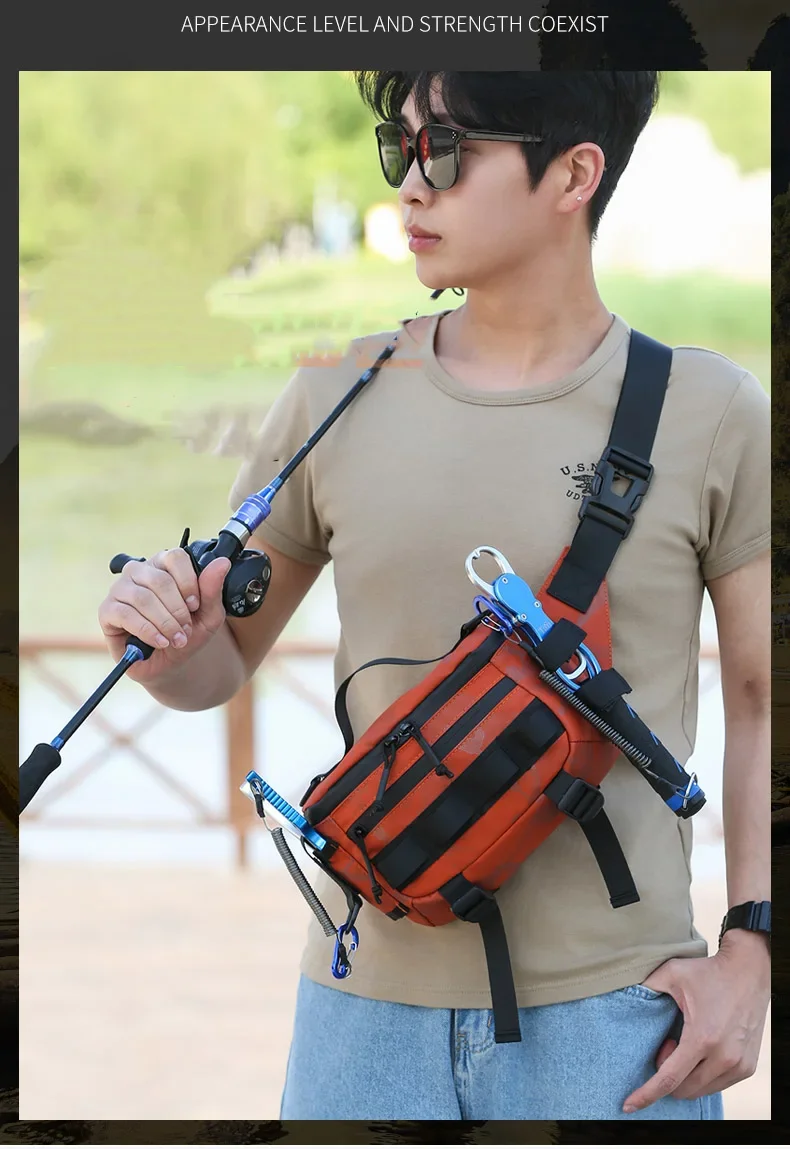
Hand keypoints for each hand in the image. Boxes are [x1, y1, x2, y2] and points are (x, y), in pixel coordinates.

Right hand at [98, 548, 231, 683]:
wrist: (171, 663)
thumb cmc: (187, 632)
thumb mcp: (209, 614)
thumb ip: (212, 589)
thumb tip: (221, 562)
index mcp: (163, 565)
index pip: (175, 557)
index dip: (188, 582)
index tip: (195, 606)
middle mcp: (139, 572)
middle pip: (159, 580)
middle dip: (177, 610)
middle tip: (186, 629)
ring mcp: (120, 590)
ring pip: (143, 598)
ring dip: (165, 623)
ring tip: (176, 639)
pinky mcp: (107, 611)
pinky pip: (125, 615)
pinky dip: (148, 631)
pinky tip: (160, 642)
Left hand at [622, 931, 769, 1112]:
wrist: (748, 970)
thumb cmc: (709, 972)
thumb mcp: (672, 973)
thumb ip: (646, 988)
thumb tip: (625, 997)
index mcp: (702, 1038)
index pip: (669, 1079)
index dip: (646, 1095)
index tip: (628, 1105)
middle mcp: (723, 1057)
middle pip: (683, 1089)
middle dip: (667, 1074)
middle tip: (667, 1042)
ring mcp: (738, 1065)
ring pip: (700, 1090)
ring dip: (685, 1076)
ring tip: (684, 1043)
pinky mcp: (747, 1067)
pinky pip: (717, 1085)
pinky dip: (702, 1076)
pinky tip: (699, 1050)